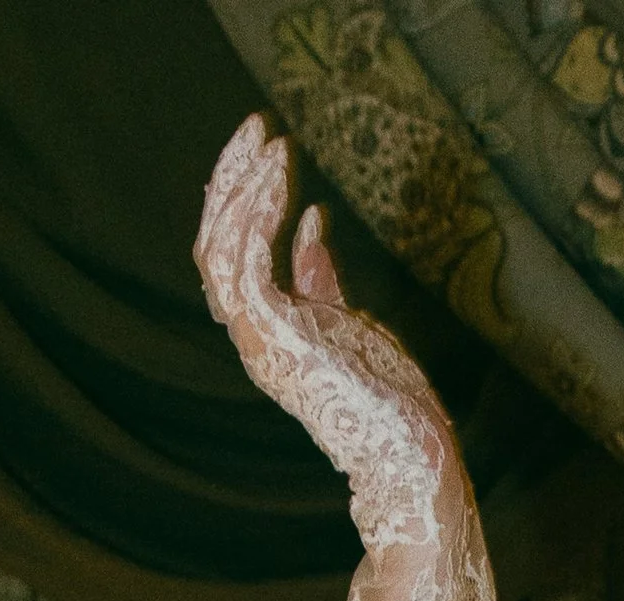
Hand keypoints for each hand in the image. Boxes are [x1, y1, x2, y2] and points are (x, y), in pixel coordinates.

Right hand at [193, 115, 456, 552]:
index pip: (231, 255)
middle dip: (232, 179)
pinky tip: (282, 176)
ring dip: (241, 186)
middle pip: (213, 244)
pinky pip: (244, 260)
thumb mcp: (352, 321)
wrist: (410, 451)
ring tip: (269, 140)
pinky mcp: (273, 337)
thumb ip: (322, 279)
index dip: (243, 199)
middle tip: (257, 126)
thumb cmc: (389, 399)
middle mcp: (253, 335)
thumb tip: (312, 225)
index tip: (271, 152)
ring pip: (218, 247)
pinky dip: (257, 212)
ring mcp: (258, 339)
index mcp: (267, 332)